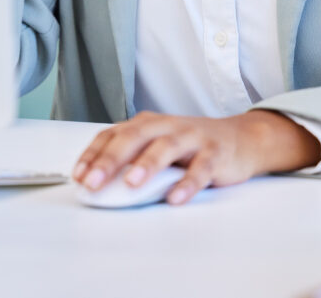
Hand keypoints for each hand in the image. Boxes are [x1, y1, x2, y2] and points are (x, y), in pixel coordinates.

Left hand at [71, 109, 320, 204]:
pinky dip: (188, 183)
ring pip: (167, 147)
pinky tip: (175, 198)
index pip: (114, 133)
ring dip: (147, 164)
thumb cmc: (191, 146)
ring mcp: (193, 137)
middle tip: (94, 181)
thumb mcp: (158, 145)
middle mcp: (168, 126)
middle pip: (136, 136)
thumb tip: (96, 185)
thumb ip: (132, 159)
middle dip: (112, 158)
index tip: (78, 176)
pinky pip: (201, 167)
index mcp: (148, 124)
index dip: (94, 154)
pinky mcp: (216, 153)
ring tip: (132, 183)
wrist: (241, 139)